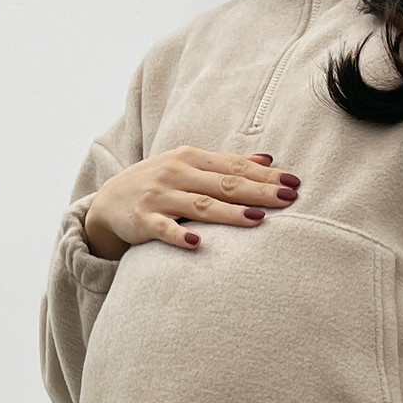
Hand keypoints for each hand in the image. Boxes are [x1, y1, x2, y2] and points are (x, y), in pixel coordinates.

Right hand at [82, 147, 300, 257]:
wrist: (108, 202)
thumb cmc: (158, 185)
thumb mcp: (189, 167)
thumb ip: (226, 165)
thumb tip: (267, 159)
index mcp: (191, 158)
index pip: (235, 166)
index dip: (265, 175)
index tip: (293, 182)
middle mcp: (177, 174)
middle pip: (224, 184)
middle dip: (258, 191)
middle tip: (288, 198)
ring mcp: (160, 197)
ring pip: (200, 206)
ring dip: (230, 213)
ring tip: (258, 219)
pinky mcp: (144, 221)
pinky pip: (165, 230)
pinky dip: (181, 237)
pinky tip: (200, 244)